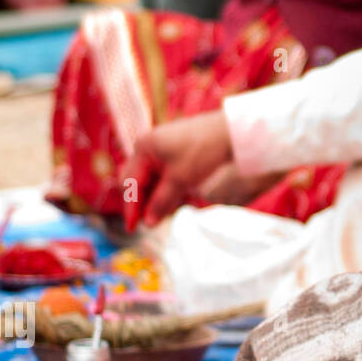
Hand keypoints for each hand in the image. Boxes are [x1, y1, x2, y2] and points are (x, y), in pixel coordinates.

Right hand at [122, 110, 233, 229]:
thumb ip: (161, 201)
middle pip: (138, 181)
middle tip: (148, 223)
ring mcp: (163, 150)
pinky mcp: (177, 154)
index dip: (131, 207)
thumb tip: (147, 223)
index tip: (132, 228)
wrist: (232, 132)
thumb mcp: (180, 179)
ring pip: (153, 180)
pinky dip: (168, 191)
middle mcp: (150, 147)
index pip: (129, 182)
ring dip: (156, 198)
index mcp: (144, 148)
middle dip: (142, 202)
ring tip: (163, 216)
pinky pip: (166, 176)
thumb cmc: (204, 150)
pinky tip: (175, 203)